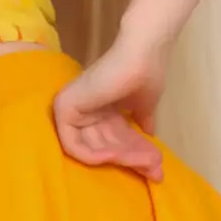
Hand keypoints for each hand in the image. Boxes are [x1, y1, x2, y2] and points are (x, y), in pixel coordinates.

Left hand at [51, 34, 170, 180]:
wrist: (144, 51)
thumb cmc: (146, 73)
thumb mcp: (144, 107)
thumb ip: (140, 124)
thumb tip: (150, 141)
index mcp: (99, 109)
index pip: (113, 140)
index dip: (135, 155)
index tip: (157, 166)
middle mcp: (83, 110)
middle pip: (105, 147)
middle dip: (131, 160)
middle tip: (156, 169)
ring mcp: (71, 109)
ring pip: (93, 150)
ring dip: (120, 159)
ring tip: (147, 162)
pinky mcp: (63, 109)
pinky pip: (74, 147)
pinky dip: (95, 155)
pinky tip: (116, 156)